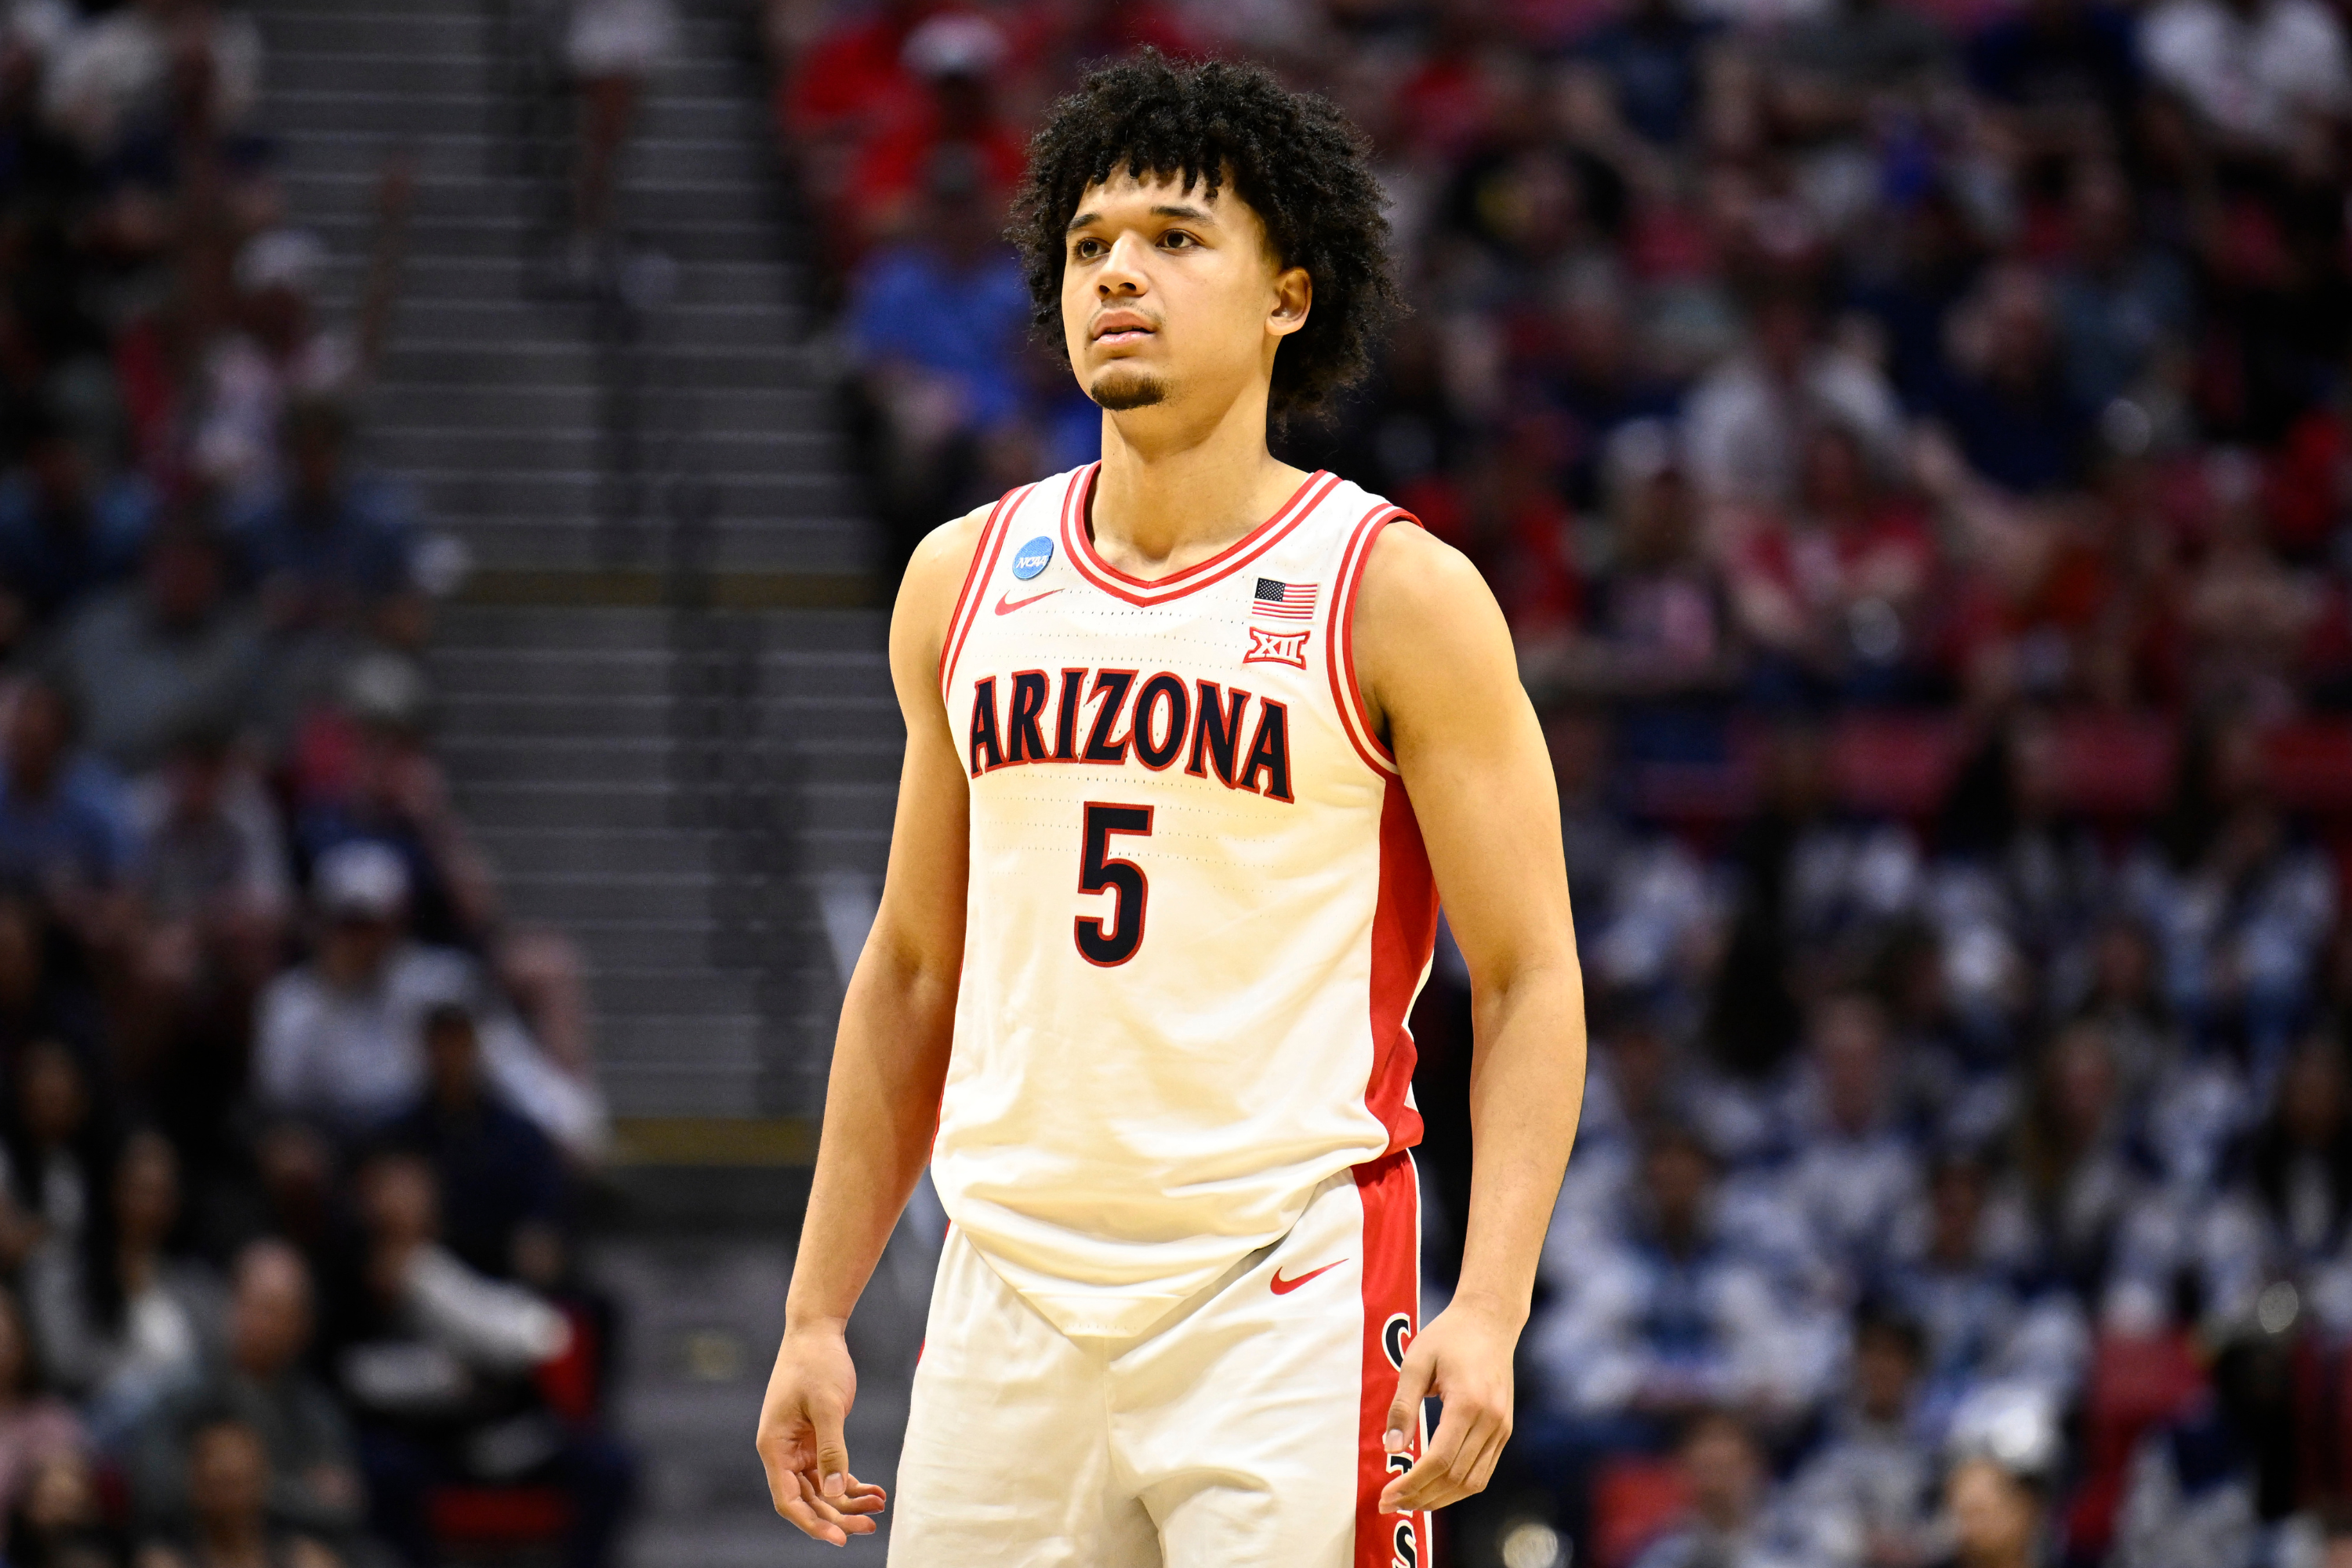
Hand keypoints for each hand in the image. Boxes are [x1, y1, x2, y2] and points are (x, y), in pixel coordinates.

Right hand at [755, 1321, 886, 1544]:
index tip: (839, 1539)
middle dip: (838, 1515)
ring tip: (879, 1507)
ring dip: (848, 1501)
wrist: (817, 1331)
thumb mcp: (828, 1406)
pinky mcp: (815, 1439)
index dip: (812, 1523)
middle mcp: (783, 1452)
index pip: (788, 1500)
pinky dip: (852, 1483)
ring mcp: (799, 1447)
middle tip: (870, 1526)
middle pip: (808, 1499)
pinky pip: (831, 1471)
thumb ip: (833, 1450)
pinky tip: (875, 1492)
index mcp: (774, 1447)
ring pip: (822, 1488)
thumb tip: (836, 1493)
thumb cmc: (816, 1363)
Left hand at [1378, 1293, 1518, 1512]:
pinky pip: (1483, 1471)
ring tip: (1409, 1501)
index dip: (1411, 1484)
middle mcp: (1491, 1421)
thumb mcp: (1416, 1363)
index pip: (1439, 1460)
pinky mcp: (1504, 1430)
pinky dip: (1457, 1487)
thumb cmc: (1448, 1337)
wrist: (1489, 1321)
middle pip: (1455, 1478)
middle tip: (1389, 1504)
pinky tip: (1434, 1488)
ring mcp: (1502, 1428)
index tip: (1386, 1495)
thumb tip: (1391, 1450)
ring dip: (1439, 1498)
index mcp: (1468, 1404)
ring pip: (1473, 1482)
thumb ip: (1402, 1407)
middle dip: (1420, 1497)